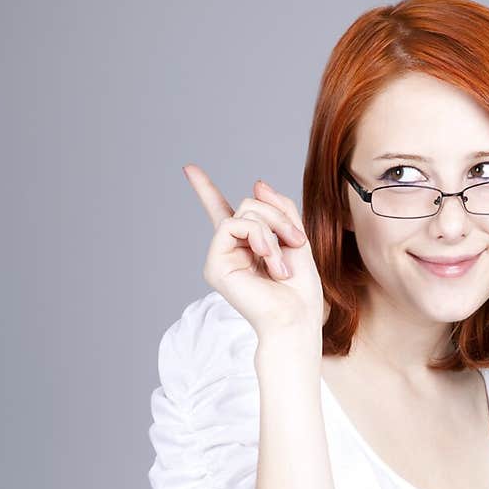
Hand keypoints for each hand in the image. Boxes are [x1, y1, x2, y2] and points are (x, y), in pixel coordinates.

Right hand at [183, 165, 327, 340]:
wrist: (295, 319)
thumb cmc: (300, 290)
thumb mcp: (296, 239)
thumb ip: (280, 210)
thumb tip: (256, 183)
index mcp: (246, 247)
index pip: (223, 213)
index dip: (206, 190)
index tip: (189, 169)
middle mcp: (229, 251)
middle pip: (248, 205)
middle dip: (278, 217)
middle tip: (296, 242)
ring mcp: (220, 258)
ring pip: (244, 212)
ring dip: (272, 230)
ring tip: (281, 263)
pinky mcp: (215, 265)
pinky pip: (233, 225)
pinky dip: (259, 236)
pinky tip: (269, 261)